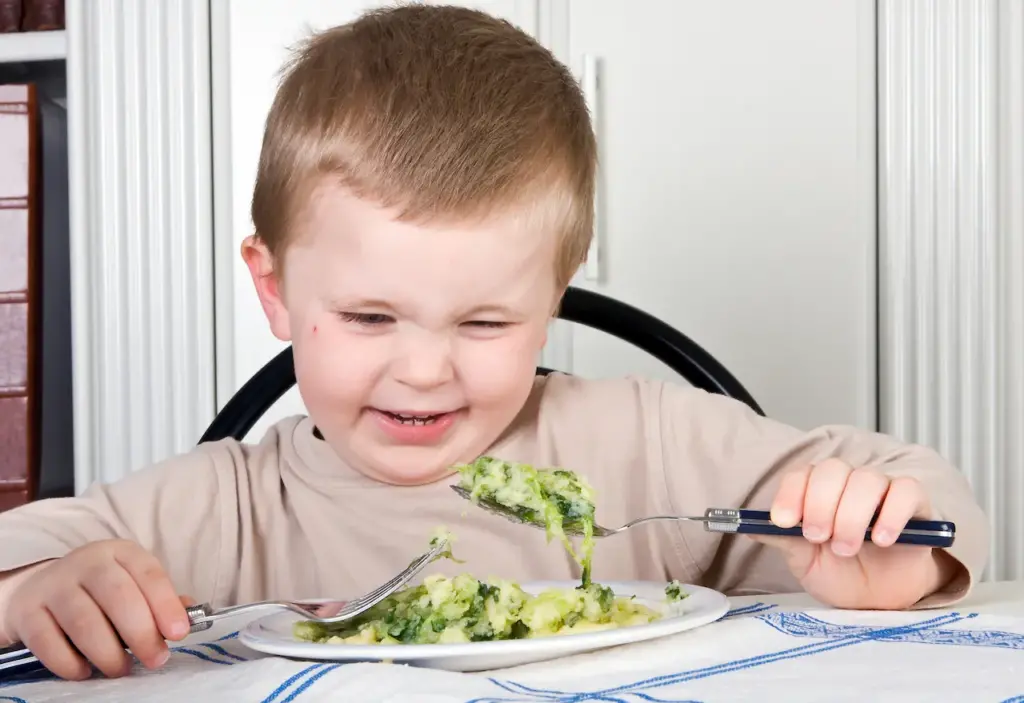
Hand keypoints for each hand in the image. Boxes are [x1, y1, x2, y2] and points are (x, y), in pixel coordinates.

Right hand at [3, 539, 192, 679]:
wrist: (40, 590)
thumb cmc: (100, 592)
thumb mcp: (133, 585)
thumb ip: (159, 601)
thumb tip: (187, 619)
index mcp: (121, 553)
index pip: (149, 574)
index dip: (166, 604)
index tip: (179, 633)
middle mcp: (88, 563)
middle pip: (118, 596)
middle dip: (141, 633)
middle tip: (155, 659)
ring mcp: (54, 585)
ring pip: (84, 621)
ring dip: (107, 653)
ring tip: (121, 669)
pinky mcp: (27, 611)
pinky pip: (49, 642)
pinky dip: (70, 663)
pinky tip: (85, 671)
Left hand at [754, 459, 956, 609]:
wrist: (879, 599)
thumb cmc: (840, 574)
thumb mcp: (803, 561)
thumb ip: (782, 539)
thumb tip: (748, 526)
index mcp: (817, 492)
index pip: (802, 475)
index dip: (791, 495)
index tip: (784, 522)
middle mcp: (849, 484)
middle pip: (833, 470)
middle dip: (820, 505)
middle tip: (817, 537)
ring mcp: (883, 492)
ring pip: (867, 479)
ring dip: (852, 514)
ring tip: (846, 547)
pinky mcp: (916, 506)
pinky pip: (907, 491)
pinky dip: (892, 512)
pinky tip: (882, 539)